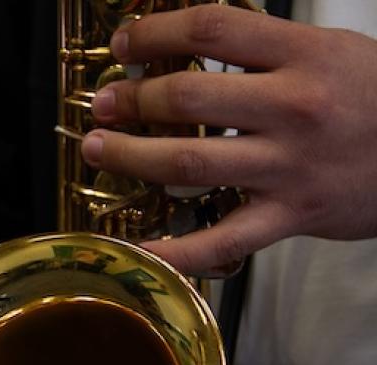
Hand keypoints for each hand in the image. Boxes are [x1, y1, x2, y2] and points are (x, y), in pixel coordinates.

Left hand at [80, 4, 376, 274]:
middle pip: (188, 98)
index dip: (155, 33)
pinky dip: (179, 250)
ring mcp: (289, 167)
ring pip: (189, 162)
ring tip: (99, 147)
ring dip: (131, 155)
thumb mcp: (329, 51)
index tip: (124, 43)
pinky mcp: (291, 216)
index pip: (212, 29)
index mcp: (304, 55)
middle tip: (102, 103)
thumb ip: (263, 47)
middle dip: (131, 99)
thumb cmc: (375, 98)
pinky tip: (140, 248)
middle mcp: (293, 107)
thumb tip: (188, 42)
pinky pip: (225, 239)